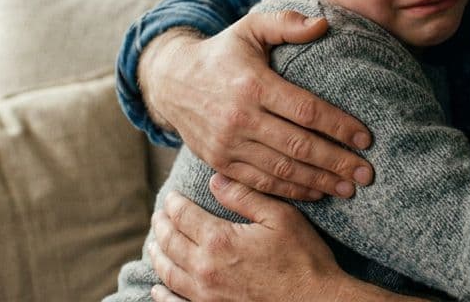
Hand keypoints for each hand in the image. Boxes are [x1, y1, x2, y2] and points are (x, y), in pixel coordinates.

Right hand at [138, 10, 374, 199]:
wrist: (171, 82)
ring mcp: (228, 145)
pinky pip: (261, 183)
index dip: (339, 126)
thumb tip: (323, 24)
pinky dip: (290, 192)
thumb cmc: (222, 53)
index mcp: (253, 85)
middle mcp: (240, 118)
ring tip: (349, 188)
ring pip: (282, 171)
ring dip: (319, 182)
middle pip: (298, 146)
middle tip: (367, 172)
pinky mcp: (220, 163)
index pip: (306, 111)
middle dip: (337, 162)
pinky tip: (315, 193)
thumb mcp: (250, 28)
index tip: (366, 138)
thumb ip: (286, 23)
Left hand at [148, 175, 345, 301]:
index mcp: (219, 240)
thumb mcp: (280, 217)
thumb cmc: (302, 258)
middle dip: (162, 225)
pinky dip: (164, 296)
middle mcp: (204, 268)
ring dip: (158, 254)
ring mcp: (206, 294)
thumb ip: (245, 196)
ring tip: (154, 242)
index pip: (183, 216)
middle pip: (171, 242)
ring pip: (169, 272)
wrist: (315, 301)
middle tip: (159, 215)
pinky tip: (158, 288)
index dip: (174, 203)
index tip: (171, 195)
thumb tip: (215, 179)